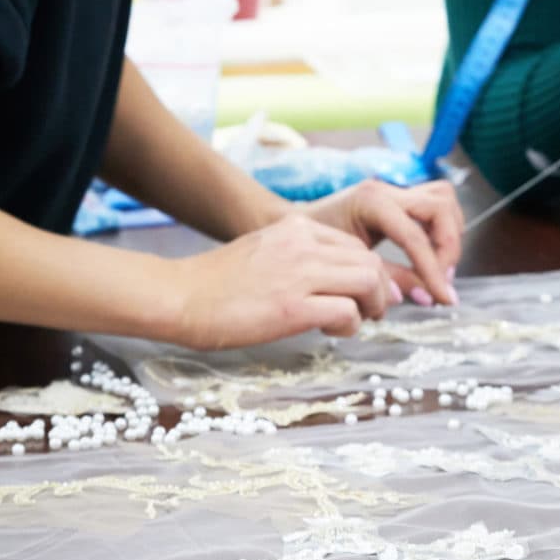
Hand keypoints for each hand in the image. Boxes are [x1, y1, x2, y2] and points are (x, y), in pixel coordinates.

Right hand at [160, 214, 396, 350]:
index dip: (367, 273)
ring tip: (350, 322)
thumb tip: (334, 281)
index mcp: (296, 227)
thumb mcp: (265, 251)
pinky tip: (328, 332)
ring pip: (369, 282)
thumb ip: (300, 258)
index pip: (356, 244)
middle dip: (378, 291)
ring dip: (370, 307)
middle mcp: (303, 244)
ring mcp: (299, 274)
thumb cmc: (217, 283)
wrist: (181, 297)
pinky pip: (348, 312)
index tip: (360, 295)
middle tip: (366, 313)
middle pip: (371, 262)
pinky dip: (349, 326)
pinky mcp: (292, 308)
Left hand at [298, 179, 465, 306]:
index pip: (414, 235)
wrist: (292, 227)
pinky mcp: (398, 199)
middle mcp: (386, 190)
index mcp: (370, 202)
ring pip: (444, 200)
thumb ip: (389, 277)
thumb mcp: (349, 265)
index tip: (443, 297)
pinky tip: (432, 257)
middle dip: (448, 246)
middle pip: (440, 206)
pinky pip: (434, 206)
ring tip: (440, 269)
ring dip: (449, 235)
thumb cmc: (312, 247)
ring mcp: (394, 191)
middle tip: (441, 279)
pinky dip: (442, 230)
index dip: (433, 270)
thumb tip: (425, 295)